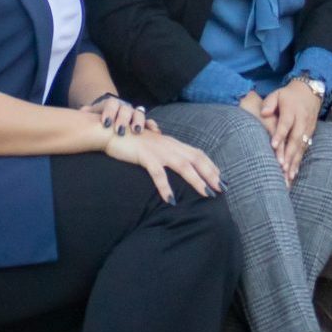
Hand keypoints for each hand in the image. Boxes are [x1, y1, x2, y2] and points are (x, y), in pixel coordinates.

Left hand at [79, 92, 148, 136]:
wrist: (111, 118)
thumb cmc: (101, 119)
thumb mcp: (93, 115)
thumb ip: (88, 113)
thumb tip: (82, 111)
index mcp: (112, 105)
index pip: (112, 104)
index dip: (109, 113)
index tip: (106, 124)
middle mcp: (125, 108)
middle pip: (126, 109)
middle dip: (123, 120)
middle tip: (120, 131)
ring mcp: (135, 115)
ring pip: (139, 114)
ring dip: (139, 122)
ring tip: (137, 131)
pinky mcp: (144, 124)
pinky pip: (150, 122)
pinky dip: (153, 126)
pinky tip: (155, 132)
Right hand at [104, 127, 224, 203]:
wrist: (109, 131)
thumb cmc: (129, 141)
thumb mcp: (150, 147)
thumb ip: (162, 154)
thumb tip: (172, 166)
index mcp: (170, 143)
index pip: (196, 153)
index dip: (210, 165)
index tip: (220, 178)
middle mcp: (168, 145)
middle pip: (195, 158)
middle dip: (210, 173)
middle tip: (222, 189)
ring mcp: (157, 150)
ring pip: (183, 165)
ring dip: (197, 180)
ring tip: (207, 194)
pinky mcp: (145, 156)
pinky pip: (158, 174)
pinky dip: (165, 187)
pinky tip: (171, 200)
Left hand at [260, 80, 321, 182]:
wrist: (310, 92)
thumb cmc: (288, 95)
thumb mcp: (277, 94)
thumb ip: (269, 102)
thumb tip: (263, 113)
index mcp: (292, 110)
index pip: (286, 123)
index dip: (280, 134)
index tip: (274, 146)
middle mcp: (301, 121)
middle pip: (295, 138)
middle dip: (289, 154)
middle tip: (281, 166)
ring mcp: (308, 129)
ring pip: (301, 147)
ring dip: (294, 161)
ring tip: (287, 175)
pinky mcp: (310, 135)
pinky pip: (305, 150)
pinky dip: (299, 162)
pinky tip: (293, 173)